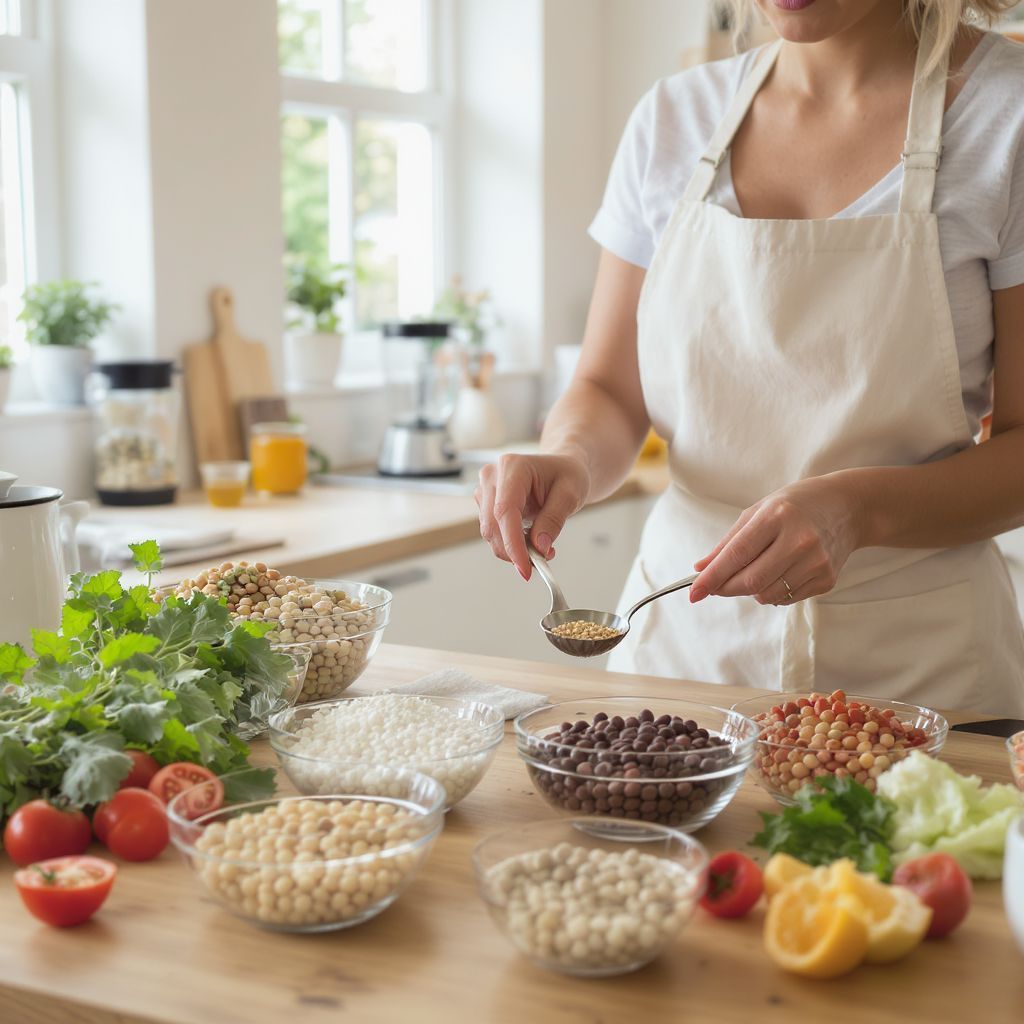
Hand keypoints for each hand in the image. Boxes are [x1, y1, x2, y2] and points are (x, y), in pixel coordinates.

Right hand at [474, 453, 590, 579]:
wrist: (562, 468)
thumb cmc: (567, 474)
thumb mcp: (571, 494)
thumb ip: (554, 520)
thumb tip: (539, 546)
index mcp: (513, 466)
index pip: (505, 511)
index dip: (512, 543)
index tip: (525, 568)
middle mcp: (492, 476)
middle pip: (493, 525)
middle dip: (514, 551)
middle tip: (541, 561)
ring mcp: (485, 489)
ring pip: (490, 532)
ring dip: (513, 548)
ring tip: (542, 546)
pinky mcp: (485, 503)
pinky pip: (493, 532)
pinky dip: (511, 543)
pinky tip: (530, 538)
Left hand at [689, 475, 864, 604]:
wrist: (848, 507)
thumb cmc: (795, 505)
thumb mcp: (758, 511)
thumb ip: (728, 542)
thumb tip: (700, 569)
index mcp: (777, 516)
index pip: (736, 555)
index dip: (712, 577)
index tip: (693, 593)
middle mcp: (800, 540)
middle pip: (751, 581)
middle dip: (726, 588)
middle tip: (715, 586)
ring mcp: (817, 562)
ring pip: (767, 595)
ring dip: (750, 591)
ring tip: (753, 571)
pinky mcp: (827, 579)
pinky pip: (786, 599)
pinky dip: (772, 592)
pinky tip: (778, 572)